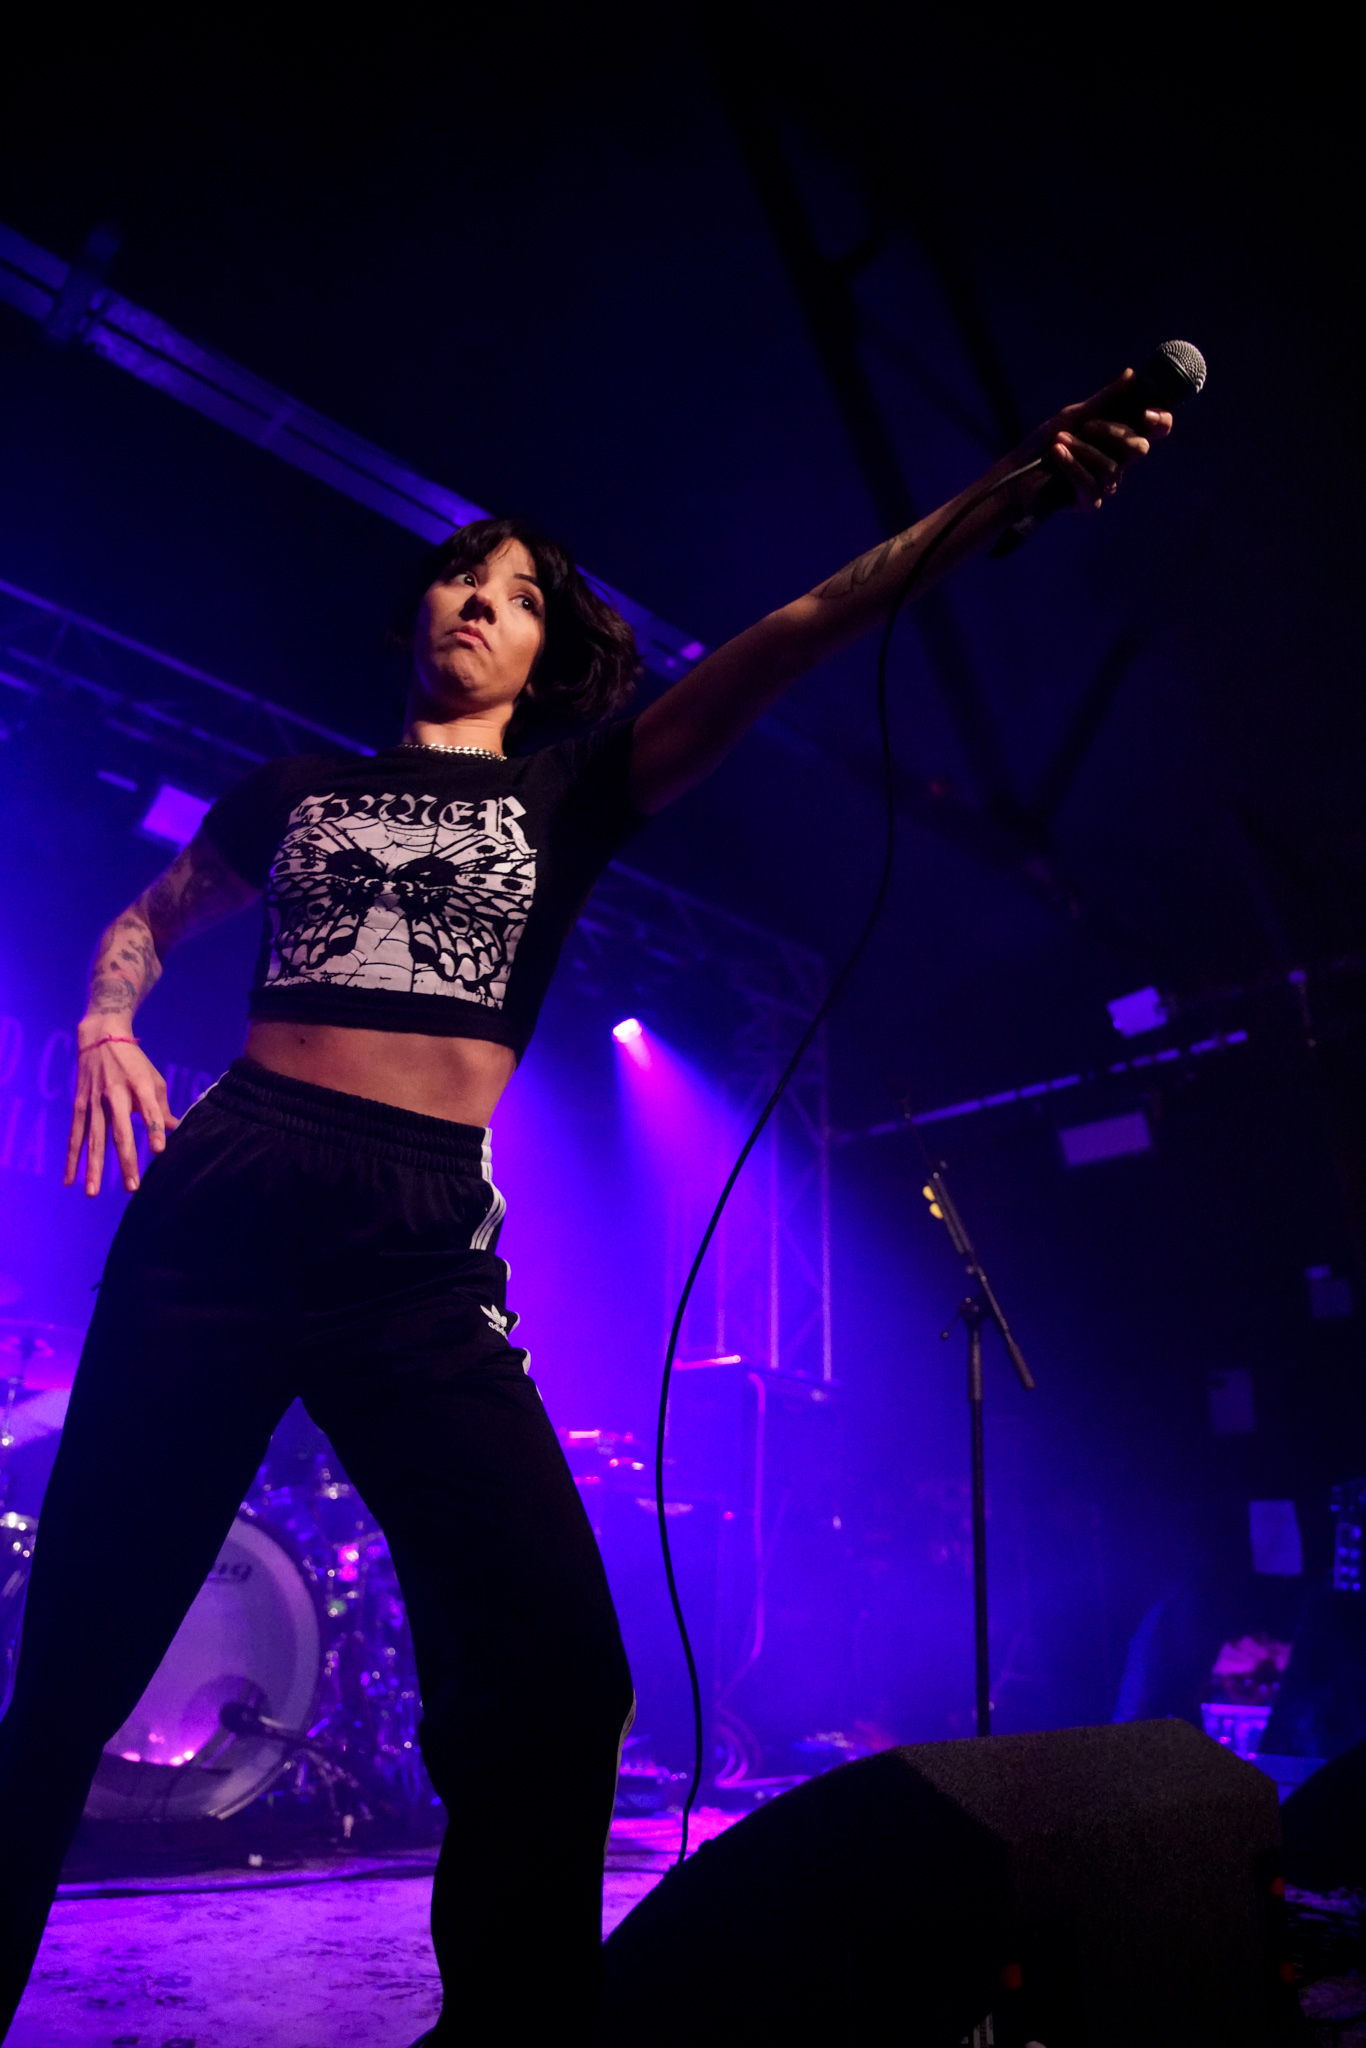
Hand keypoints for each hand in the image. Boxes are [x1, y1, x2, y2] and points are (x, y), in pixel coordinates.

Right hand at [65, 1032, 179, 1196]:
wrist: (100, 1037)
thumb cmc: (133, 1062)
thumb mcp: (154, 1078)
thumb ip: (161, 1107)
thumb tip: (175, 1130)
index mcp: (139, 1085)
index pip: (148, 1109)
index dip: (154, 1128)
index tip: (159, 1150)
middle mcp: (114, 1094)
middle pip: (120, 1132)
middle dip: (126, 1161)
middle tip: (132, 1187)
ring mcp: (94, 1101)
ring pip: (93, 1139)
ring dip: (93, 1167)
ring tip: (93, 1192)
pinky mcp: (79, 1105)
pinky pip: (76, 1135)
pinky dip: (72, 1158)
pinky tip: (70, 1180)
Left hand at [1015, 368, 1173, 512]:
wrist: (1015, 475)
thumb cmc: (1043, 445)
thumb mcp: (1074, 416)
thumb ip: (1105, 400)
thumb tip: (1132, 374)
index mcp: (1118, 438)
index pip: (1154, 430)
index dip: (1160, 421)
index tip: (1148, 414)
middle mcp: (1117, 461)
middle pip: (1139, 449)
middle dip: (1114, 434)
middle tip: (1086, 426)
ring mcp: (1104, 484)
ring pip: (1112, 468)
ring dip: (1083, 450)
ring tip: (1058, 442)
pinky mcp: (1089, 502)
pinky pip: (1091, 485)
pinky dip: (1073, 466)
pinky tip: (1057, 454)